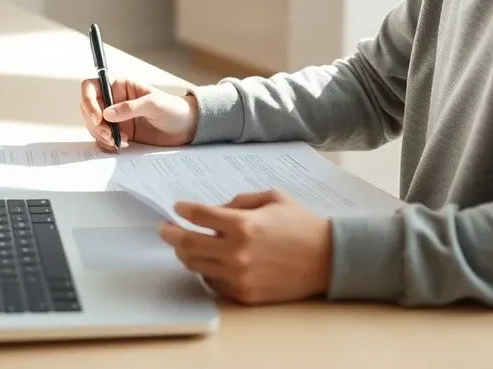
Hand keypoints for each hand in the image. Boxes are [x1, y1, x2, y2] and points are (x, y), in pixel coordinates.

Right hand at [79, 78, 198, 151]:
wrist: (185, 128)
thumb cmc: (173, 109)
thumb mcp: (154, 104)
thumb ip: (130, 108)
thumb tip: (107, 114)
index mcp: (120, 86)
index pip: (91, 87)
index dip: (88, 101)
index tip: (98, 118)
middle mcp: (113, 100)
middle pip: (88, 109)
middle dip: (95, 124)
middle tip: (110, 135)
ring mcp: (114, 117)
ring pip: (92, 125)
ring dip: (100, 135)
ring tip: (118, 141)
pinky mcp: (118, 132)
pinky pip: (101, 137)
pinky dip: (105, 143)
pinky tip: (120, 145)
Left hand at [159, 190, 332, 304]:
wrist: (327, 259)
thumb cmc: (302, 225)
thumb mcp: (272, 198)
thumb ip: (239, 201)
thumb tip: (214, 210)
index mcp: (243, 225)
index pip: (199, 216)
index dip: (184, 210)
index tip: (178, 207)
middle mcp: (236, 252)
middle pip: (187, 244)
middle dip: (171, 234)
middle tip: (165, 229)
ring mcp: (238, 276)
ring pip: (195, 265)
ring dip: (184, 253)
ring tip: (183, 245)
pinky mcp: (244, 293)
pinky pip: (213, 282)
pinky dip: (206, 270)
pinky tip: (209, 261)